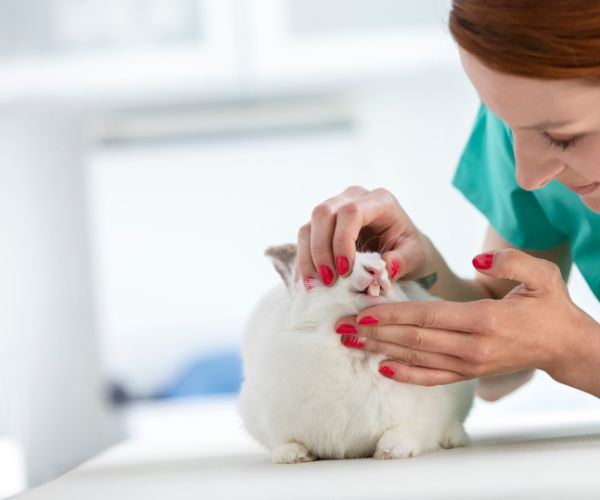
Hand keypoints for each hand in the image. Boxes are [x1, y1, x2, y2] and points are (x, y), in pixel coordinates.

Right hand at [297, 186, 428, 289]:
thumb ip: (402, 261)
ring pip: (309, 226)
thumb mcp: (415, 255)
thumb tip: (385, 268)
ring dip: (309, 258)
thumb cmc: (408, 248)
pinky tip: (310, 282)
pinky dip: (304, 262)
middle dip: (321, 250)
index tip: (345, 271)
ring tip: (318, 285)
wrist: (400, 246)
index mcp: (379, 201)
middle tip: (329, 280)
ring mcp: (334, 208)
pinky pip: (304, 239)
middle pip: (323, 213)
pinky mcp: (321, 224)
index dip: (342, 241)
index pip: (351, 212)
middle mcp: (352, 198)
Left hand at [335, 248, 594, 385]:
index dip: (394, 314)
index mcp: (485, 320)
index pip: (428, 316)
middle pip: (414, 339)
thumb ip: (511, 262)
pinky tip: (383, 369)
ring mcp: (469, 365)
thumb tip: (477, 259)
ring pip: (417, 358)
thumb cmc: (549, 305)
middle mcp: (472, 347)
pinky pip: (432, 377)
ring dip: (381, 351)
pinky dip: (406, 375)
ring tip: (350, 343)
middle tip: (341, 327)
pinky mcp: (469, 374)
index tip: (363, 312)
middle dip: (375, 333)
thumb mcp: (542, 275)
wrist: (564, 345)